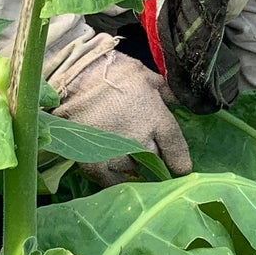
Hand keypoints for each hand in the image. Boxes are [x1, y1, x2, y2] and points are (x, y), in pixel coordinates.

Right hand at [49, 45, 192, 185]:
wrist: (74, 77)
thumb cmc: (112, 72)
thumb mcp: (147, 75)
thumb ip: (165, 93)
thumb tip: (175, 102)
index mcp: (157, 120)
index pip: (178, 152)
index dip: (180, 162)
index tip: (180, 167)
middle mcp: (142, 143)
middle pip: (156, 162)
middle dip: (153, 155)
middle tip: (142, 143)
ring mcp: (119, 156)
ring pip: (133, 170)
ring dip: (131, 162)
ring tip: (120, 145)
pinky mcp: (95, 166)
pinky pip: (111, 182)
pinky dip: (113, 176)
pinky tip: (111, 165)